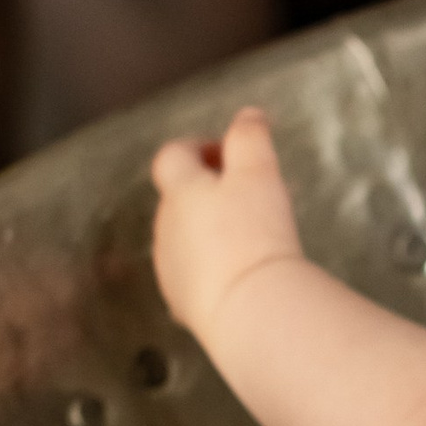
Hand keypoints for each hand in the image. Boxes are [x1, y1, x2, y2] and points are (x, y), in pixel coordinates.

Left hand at [150, 106, 303, 339]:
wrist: (250, 310)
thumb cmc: (255, 237)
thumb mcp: (260, 174)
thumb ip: (251, 137)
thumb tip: (249, 115)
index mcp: (179, 191)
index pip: (172, 155)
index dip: (199, 147)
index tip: (230, 154)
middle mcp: (166, 228)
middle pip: (180, 198)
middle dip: (211, 191)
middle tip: (253, 196)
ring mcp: (170, 268)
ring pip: (186, 239)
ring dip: (211, 232)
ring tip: (252, 239)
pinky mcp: (183, 304)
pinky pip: (195, 277)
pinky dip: (213, 270)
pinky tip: (243, 276)